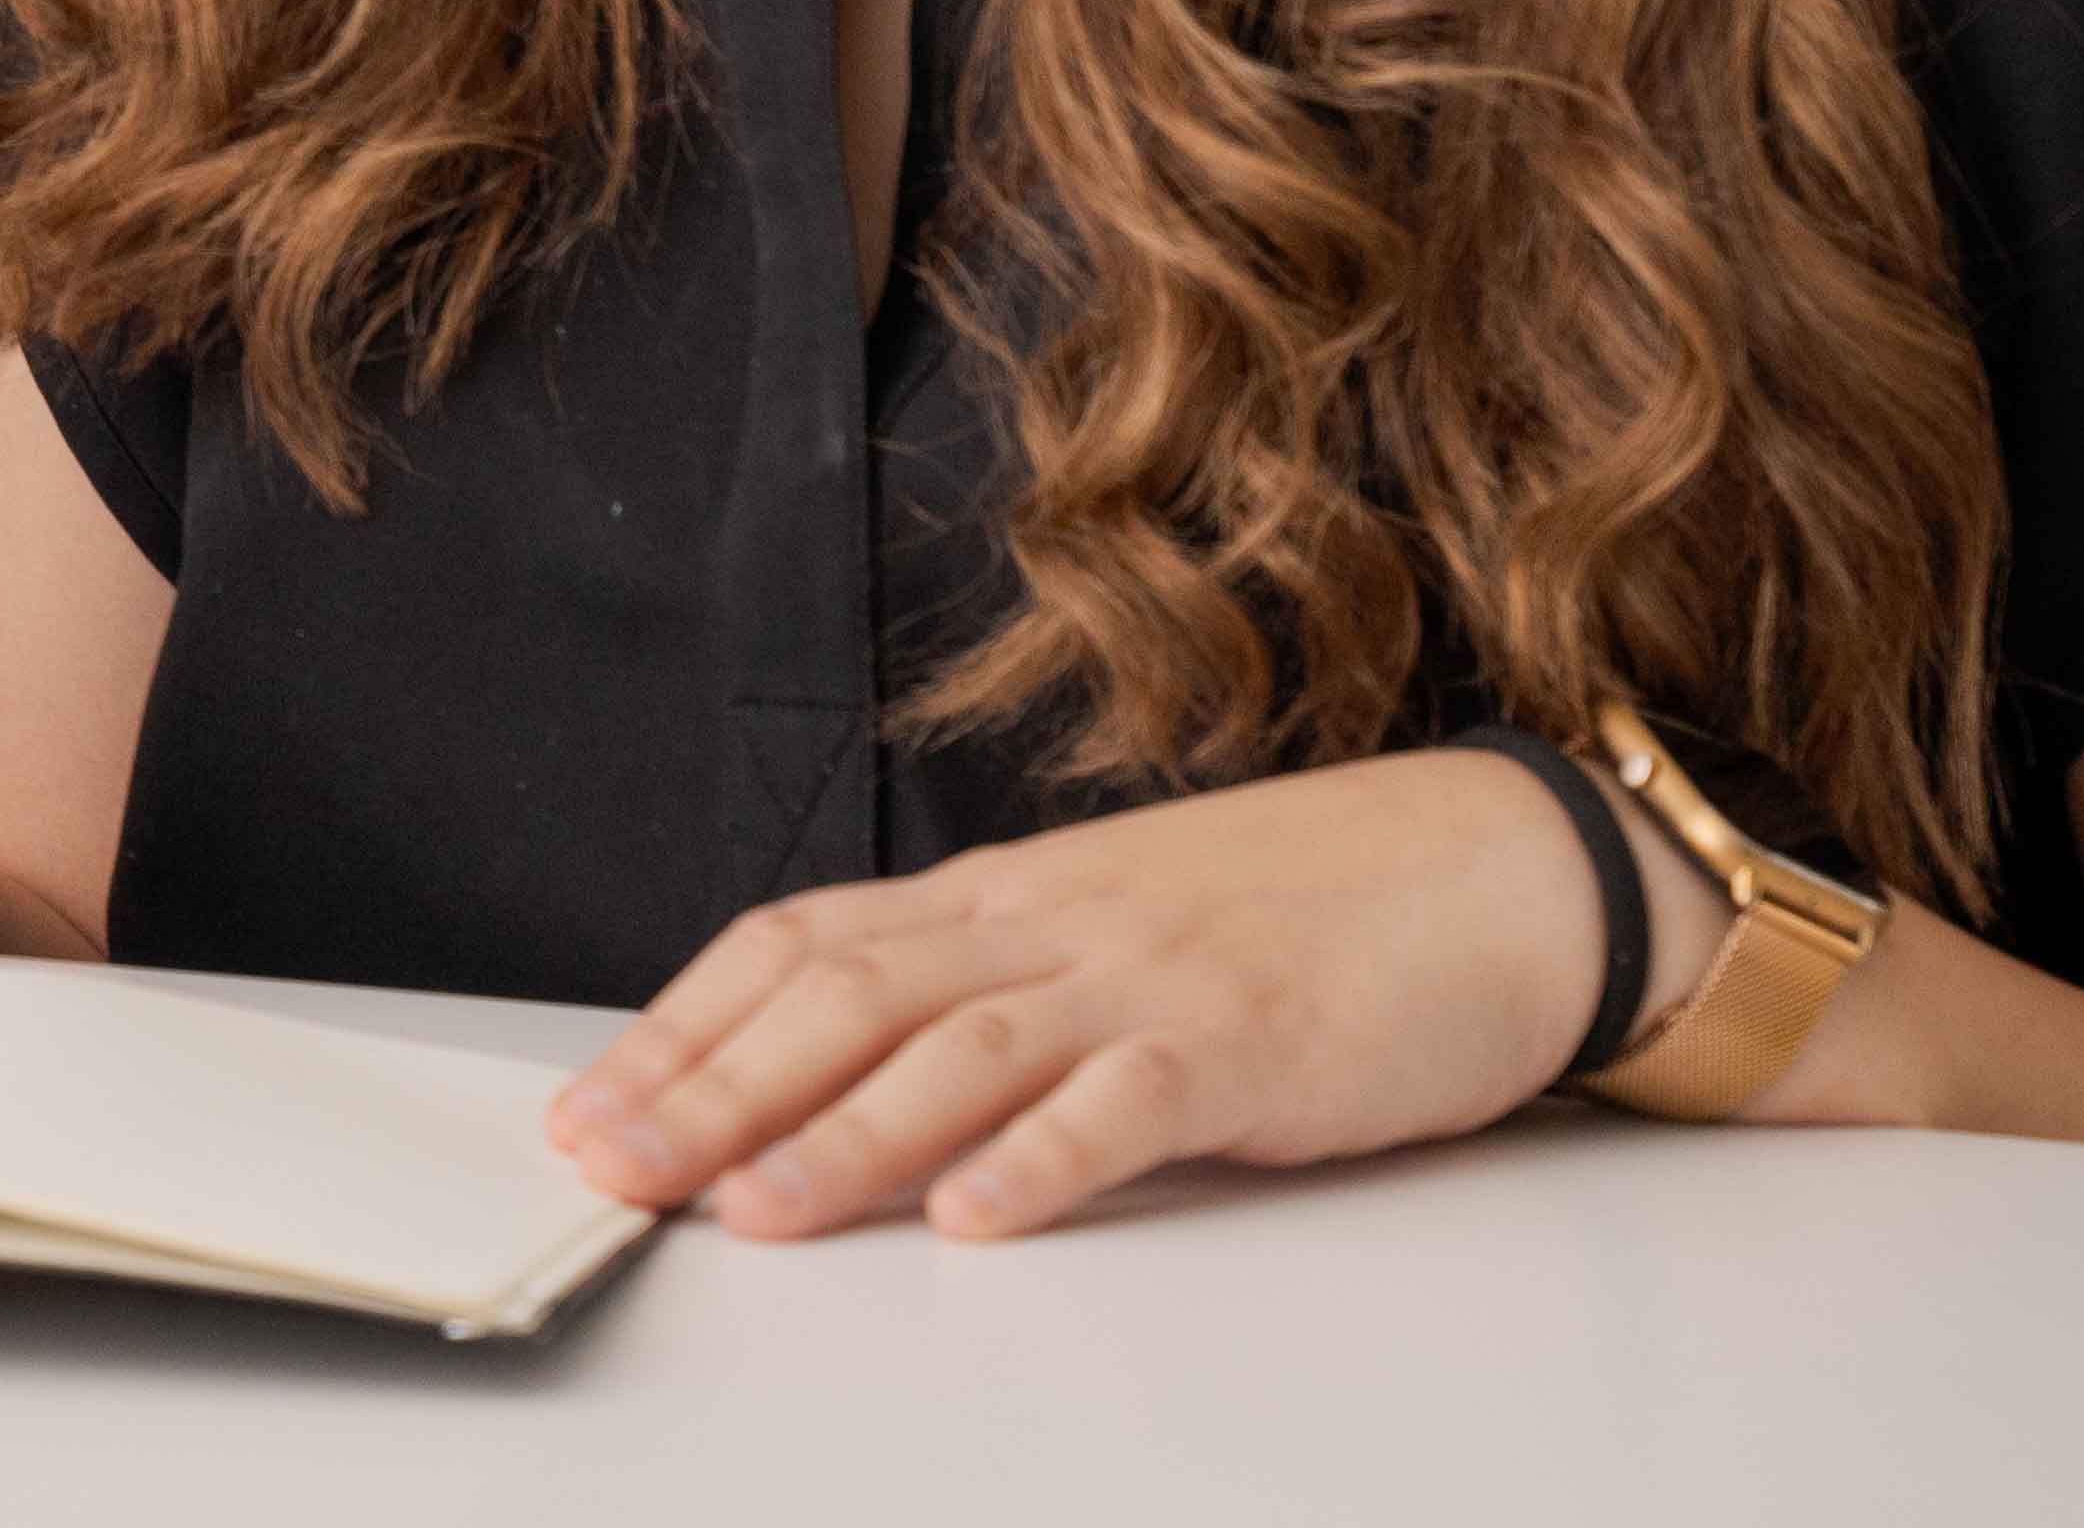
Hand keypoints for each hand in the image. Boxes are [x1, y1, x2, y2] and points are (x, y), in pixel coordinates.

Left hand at [551, 750, 1609, 1241]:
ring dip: (843, 1135)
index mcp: (1002, 896)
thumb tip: (847, 1082)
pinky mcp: (1252, 1043)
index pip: (797, 943)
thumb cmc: (1297, 912)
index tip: (589, 1105)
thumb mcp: (1108, 933)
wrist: (1494, 867)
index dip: (682, 1024)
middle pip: (842, 996)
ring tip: (752, 1210)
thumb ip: (992, 993)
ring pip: (958, 1050)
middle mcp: (1048, 924)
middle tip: (609, 1167)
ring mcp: (1147, 977)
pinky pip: (1128, 1101)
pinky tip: (978, 1217)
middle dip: (710, 1088)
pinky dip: (1044, 1158)